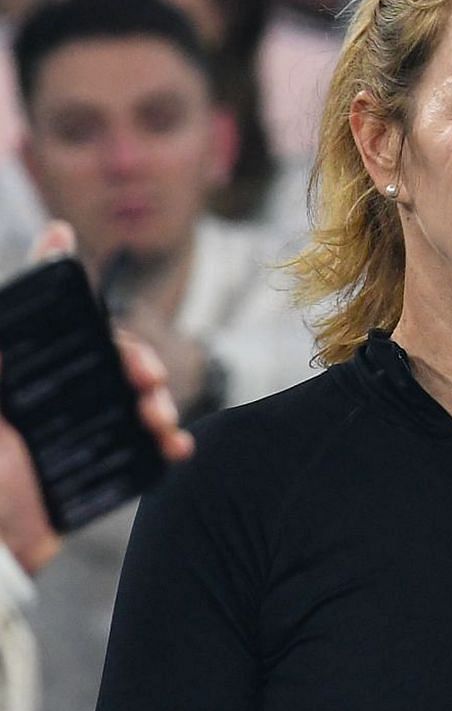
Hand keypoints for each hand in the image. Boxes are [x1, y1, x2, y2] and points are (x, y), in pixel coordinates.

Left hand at [0, 223, 193, 574]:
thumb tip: (4, 305)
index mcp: (8, 378)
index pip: (32, 317)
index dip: (45, 272)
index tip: (60, 232)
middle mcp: (37, 399)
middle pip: (97, 356)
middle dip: (132, 356)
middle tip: (148, 376)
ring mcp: (66, 437)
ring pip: (125, 399)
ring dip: (154, 399)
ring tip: (160, 418)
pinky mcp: (89, 478)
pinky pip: (137, 452)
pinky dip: (164, 445)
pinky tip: (175, 447)